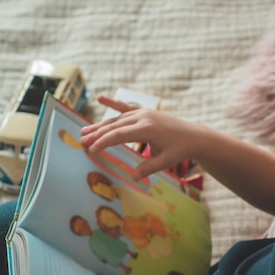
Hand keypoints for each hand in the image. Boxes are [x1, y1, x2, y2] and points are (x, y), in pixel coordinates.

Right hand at [80, 95, 203, 179]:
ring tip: (85, 132)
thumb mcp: (166, 161)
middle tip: (81, 142)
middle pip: (115, 125)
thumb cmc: (180, 150)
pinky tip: (100, 97)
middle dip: (97, 134)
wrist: (193, 135)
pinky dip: (113, 102)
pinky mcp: (145, 111)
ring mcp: (144, 112)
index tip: (91, 149)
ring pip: (117, 118)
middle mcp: (144, 118)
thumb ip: (149, 168)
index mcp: (148, 129)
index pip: (119, 135)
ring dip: (100, 124)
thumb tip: (133, 177)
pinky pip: (126, 106)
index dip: (104, 142)